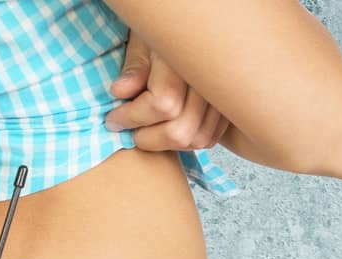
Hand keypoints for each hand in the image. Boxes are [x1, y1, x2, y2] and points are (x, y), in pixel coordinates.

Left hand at [104, 32, 230, 150]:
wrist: (196, 30)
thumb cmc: (166, 34)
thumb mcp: (144, 39)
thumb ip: (135, 65)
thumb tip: (120, 92)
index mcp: (185, 60)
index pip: (163, 104)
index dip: (133, 117)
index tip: (114, 118)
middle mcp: (209, 81)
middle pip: (181, 130)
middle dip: (149, 139)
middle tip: (130, 132)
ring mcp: (222, 97)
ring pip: (197, 139)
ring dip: (167, 144)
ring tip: (147, 131)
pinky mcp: (227, 108)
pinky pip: (210, 138)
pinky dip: (186, 141)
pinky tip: (167, 129)